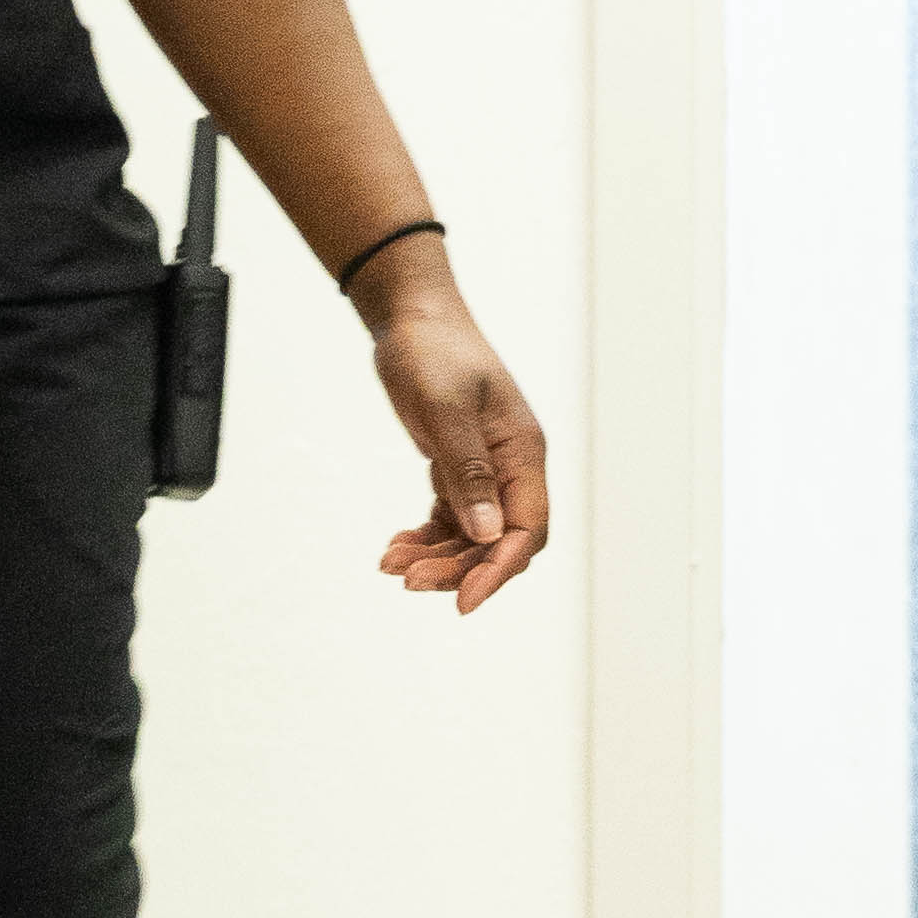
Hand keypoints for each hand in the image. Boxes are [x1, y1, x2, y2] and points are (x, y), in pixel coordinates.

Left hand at [360, 264, 548, 617]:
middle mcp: (511, 466)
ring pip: (472, 535)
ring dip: (436, 556)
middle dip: (457, 567)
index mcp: (523, 452)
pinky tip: (395, 546)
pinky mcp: (458, 466)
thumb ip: (467, 471)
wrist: (411, 316)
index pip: (526, 529)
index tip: (462, 601)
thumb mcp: (445, 408)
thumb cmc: (431, 351)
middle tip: (407, 581)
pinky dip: (426, 536)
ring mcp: (486, 468)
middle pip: (497, 540)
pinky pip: (451, 517)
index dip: (498, 569)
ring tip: (390, 564)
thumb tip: (488, 534)